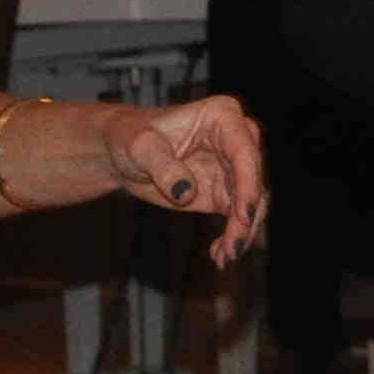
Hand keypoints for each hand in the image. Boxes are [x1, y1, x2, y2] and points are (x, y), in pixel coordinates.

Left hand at [105, 92, 266, 259]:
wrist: (120, 151)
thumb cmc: (130, 136)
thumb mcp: (140, 147)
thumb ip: (163, 167)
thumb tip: (186, 192)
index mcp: (222, 116)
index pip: (244, 153)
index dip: (249, 186)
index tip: (244, 217)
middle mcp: (235, 140)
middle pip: (253, 181)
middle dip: (246, 217)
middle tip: (232, 248)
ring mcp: (231, 168)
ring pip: (251, 204)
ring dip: (241, 233)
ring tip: (224, 257)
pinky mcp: (223, 191)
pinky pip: (237, 217)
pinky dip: (232, 237)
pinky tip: (219, 255)